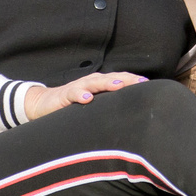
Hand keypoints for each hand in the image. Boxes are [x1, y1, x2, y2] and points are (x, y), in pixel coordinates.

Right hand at [21, 71, 143, 120]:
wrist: (45, 103)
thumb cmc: (75, 105)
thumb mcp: (95, 105)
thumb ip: (110, 107)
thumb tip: (132, 117)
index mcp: (101, 85)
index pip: (121, 80)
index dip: (135, 82)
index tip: (151, 86)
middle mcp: (92, 82)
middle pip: (112, 78)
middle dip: (127, 80)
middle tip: (141, 83)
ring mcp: (78, 87)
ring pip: (94, 83)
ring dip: (106, 83)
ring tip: (118, 86)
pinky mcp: (64, 95)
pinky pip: (72, 94)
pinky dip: (80, 95)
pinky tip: (86, 99)